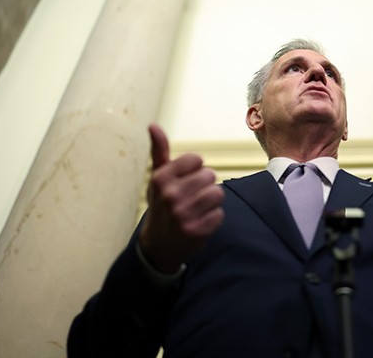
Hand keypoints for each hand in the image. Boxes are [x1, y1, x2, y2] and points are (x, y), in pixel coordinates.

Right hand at [138, 124, 224, 273]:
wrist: (158, 246)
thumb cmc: (161, 205)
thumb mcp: (157, 178)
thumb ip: (159, 151)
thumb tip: (153, 125)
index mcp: (161, 178)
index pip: (196, 159)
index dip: (194, 170)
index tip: (184, 181)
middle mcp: (171, 195)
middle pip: (209, 175)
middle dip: (204, 185)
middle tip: (191, 197)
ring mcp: (184, 214)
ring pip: (217, 193)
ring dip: (210, 201)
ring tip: (197, 208)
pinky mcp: (198, 230)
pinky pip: (219, 213)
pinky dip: (213, 218)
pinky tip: (199, 222)